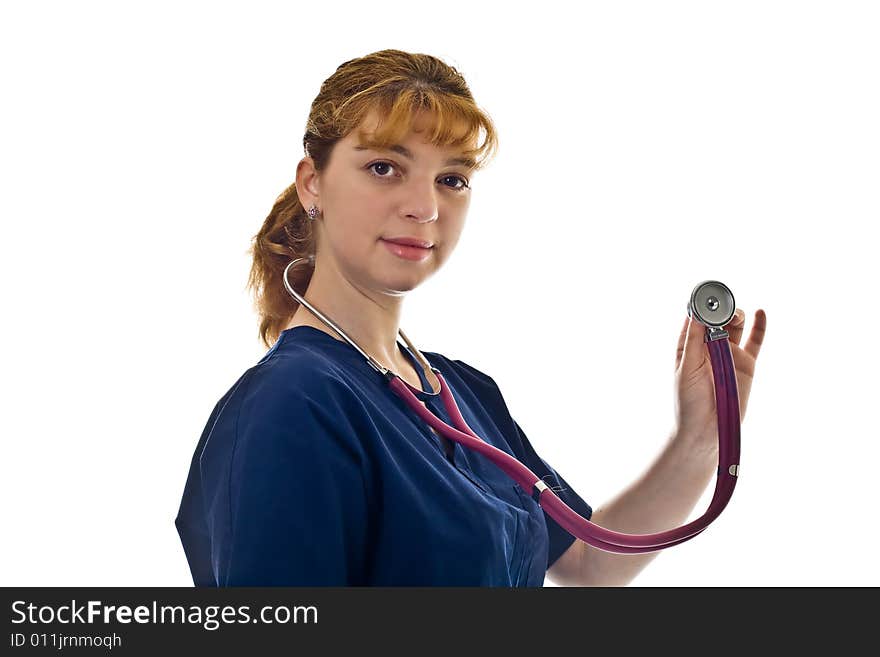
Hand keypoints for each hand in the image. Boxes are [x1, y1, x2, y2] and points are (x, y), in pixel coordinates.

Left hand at [673, 308, 766, 447]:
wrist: (707, 429)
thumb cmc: (689, 401)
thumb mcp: (686, 368)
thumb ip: (693, 341)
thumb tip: (697, 314)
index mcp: (690, 346)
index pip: (696, 319)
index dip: (701, 306)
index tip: (706, 297)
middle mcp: (710, 347)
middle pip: (718, 319)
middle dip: (721, 309)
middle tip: (724, 309)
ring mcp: (729, 354)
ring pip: (735, 326)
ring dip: (736, 315)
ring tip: (736, 315)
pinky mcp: (746, 364)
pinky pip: (755, 342)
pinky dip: (759, 327)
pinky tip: (760, 312)